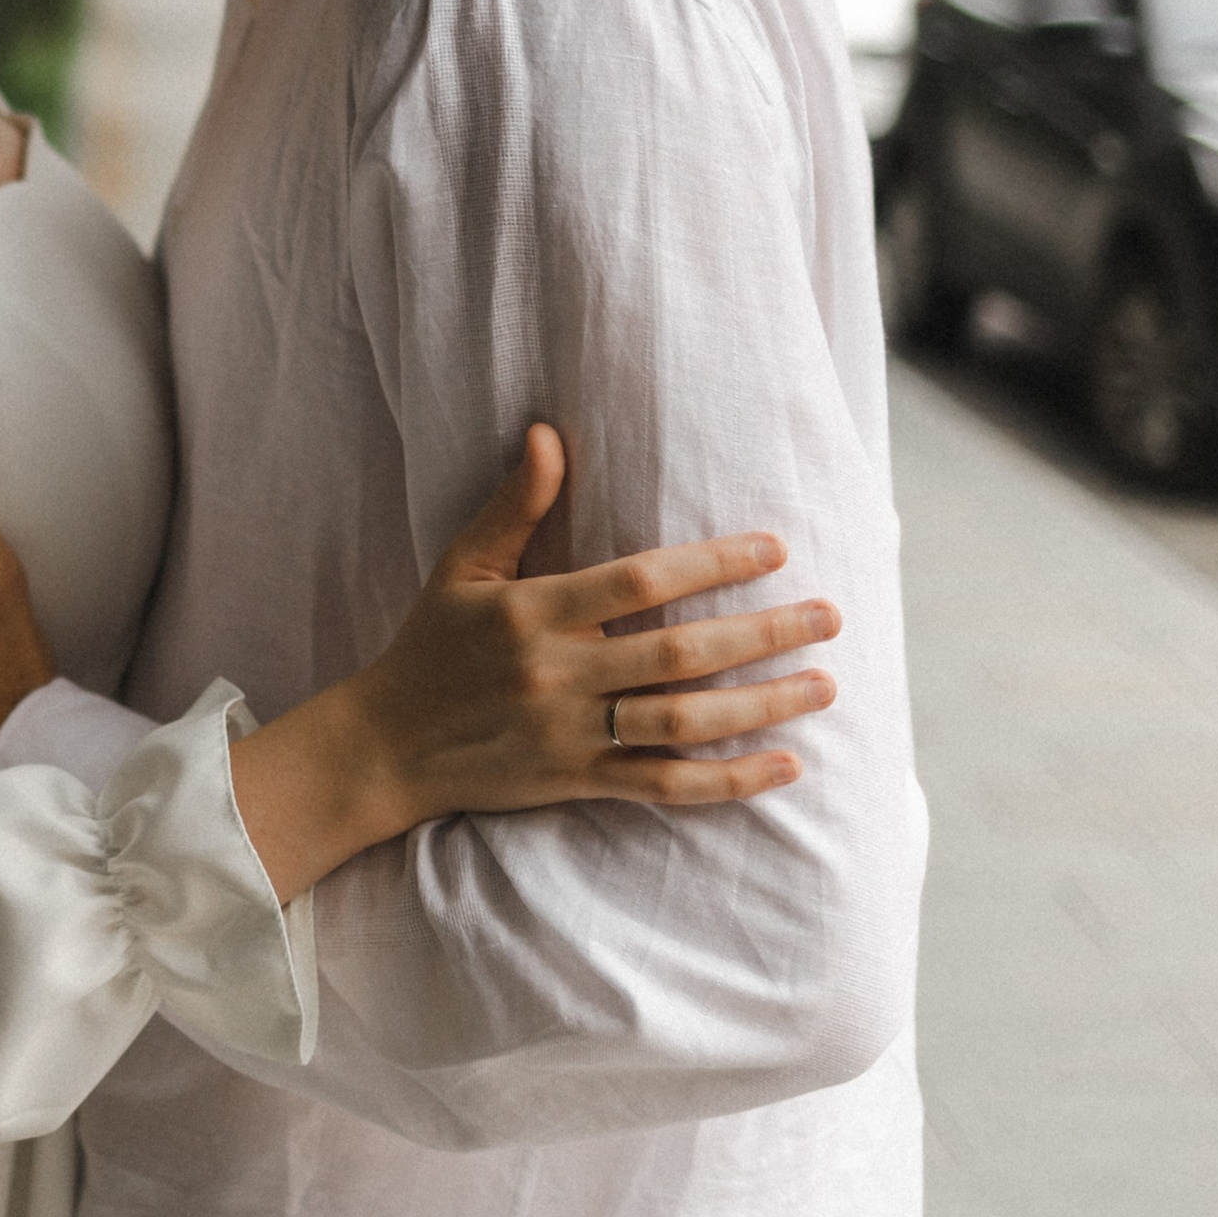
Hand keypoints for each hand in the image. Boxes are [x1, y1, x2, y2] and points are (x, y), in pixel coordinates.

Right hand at [228, 424, 839, 907]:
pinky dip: (730, 780)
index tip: (774, 548)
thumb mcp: (462, 566)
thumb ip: (515, 503)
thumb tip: (549, 430)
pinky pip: (667, 787)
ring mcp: (571, 735)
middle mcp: (556, 675)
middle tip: (829, 615)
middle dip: (762, 634)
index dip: (712, 563)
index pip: (638, 582)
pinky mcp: (580, 783)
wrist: (388, 746)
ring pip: (683, 723)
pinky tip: (786, 763)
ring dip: (761, 704)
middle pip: (679, 655)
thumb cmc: (432, 642)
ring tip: (824, 684)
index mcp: (531, 612)